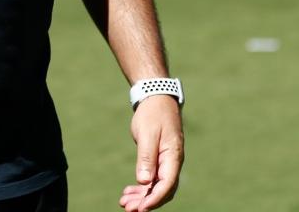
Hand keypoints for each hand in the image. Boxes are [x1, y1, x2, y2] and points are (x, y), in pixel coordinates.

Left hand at [119, 96, 182, 210]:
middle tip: (128, 209)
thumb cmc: (153, 114)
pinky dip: (142, 187)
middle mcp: (172, 162)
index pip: (167, 185)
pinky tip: (129, 191)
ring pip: (156, 186)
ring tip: (124, 203)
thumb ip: (146, 158)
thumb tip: (144, 181)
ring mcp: (166, 162)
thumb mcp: (147, 134)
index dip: (154, 199)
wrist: (156, 98)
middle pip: (162, 190)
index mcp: (173, 156)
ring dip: (142, 196)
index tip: (141, 209)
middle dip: (146, 202)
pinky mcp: (159, 160)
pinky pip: (153, 179)